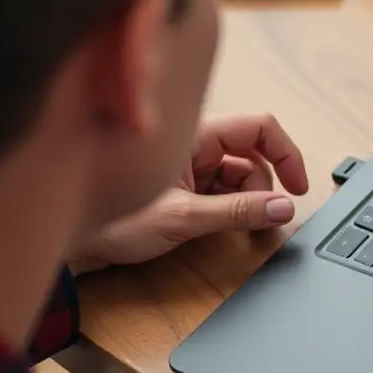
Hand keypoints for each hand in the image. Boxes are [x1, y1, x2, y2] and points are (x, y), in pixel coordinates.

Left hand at [68, 113, 309, 273]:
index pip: (259, 127)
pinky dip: (235, 209)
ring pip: (243, 176)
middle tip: (265, 221)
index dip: (286, 154)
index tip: (297, 188)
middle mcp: (196, 144)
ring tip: (239, 230)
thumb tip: (283, 209)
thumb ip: (237, 213)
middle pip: (255, 155)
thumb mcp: (183, 218)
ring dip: (250, 202)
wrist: (75, 244)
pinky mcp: (189, 187)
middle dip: (266, 188)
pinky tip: (226, 228)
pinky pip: (227, 191)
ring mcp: (192, 166)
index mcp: (194, 135)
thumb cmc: (113, 222)